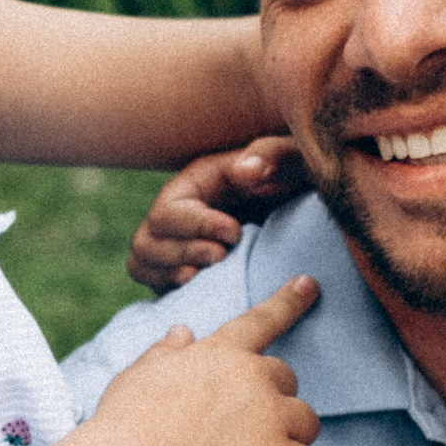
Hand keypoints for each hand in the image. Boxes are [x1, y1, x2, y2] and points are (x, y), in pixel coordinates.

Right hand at [91, 275, 326, 445]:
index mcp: (220, 353)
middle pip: (287, 380)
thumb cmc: (124, 424)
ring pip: (308, 423)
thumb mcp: (139, 375)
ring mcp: (268, 416)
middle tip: (242, 433)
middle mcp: (251, 376)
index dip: (288, 301)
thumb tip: (182, 332)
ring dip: (290, 441)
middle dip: (272, 403)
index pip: (260, 320)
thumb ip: (166, 353)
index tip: (310, 284)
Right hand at [127, 136, 310, 289]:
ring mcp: (174, 242)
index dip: (197, 225)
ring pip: (142, 262)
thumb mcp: (290, 159)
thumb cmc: (294, 179)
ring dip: (171, 274)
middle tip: (223, 256)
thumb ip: (271, 155)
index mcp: (194, 184)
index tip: (235, 233)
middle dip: (185, 252)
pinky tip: (204, 290)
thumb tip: (249, 170)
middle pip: (147, 240)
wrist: (304, 211)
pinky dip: (170, 290)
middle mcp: (176, 213)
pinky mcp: (181, 268)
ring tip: (207, 276)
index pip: (170, 210)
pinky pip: (154, 283)